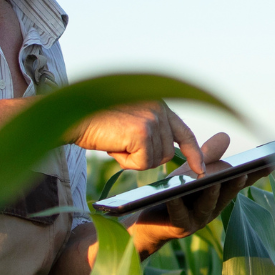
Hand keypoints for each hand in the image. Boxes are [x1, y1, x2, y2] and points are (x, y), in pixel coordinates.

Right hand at [71, 101, 205, 174]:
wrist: (74, 116)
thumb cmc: (97, 124)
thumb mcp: (130, 123)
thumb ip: (150, 132)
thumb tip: (165, 155)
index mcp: (158, 105)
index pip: (184, 132)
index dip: (194, 153)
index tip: (201, 169)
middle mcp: (159, 109)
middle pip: (167, 153)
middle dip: (144, 157)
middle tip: (121, 144)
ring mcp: (152, 120)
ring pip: (155, 160)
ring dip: (134, 160)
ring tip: (116, 143)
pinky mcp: (143, 132)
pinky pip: (143, 163)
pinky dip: (127, 162)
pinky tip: (114, 147)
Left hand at [126, 133, 272, 253]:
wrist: (147, 220)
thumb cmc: (173, 193)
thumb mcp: (189, 170)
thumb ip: (208, 155)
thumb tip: (225, 135)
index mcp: (221, 193)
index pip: (242, 181)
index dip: (257, 173)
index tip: (273, 161)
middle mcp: (214, 208)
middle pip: (228, 193)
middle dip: (236, 182)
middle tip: (243, 171)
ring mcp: (198, 219)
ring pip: (208, 205)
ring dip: (212, 193)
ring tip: (212, 181)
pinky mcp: (179, 227)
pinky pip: (179, 214)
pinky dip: (177, 204)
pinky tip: (174, 194)